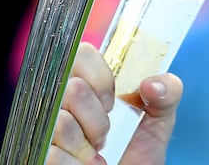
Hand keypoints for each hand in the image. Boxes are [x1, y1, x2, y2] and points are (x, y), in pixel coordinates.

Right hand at [46, 42, 182, 164]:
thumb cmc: (139, 148)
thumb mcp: (161, 116)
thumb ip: (167, 91)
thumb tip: (151, 85)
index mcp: (89, 82)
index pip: (81, 54)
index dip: (101, 79)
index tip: (114, 102)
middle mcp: (62, 101)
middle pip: (72, 89)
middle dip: (98, 119)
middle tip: (108, 133)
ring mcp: (47, 129)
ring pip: (61, 123)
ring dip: (88, 144)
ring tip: (98, 151)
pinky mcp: (41, 156)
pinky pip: (52, 155)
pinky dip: (77, 164)